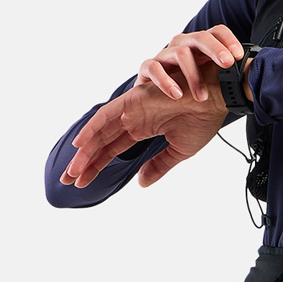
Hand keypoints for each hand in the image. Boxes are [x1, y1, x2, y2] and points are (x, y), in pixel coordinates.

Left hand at [59, 58, 232, 190]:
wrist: (216, 98)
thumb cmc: (203, 118)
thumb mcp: (179, 152)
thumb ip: (159, 167)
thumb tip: (142, 183)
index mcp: (142, 128)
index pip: (112, 151)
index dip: (96, 166)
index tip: (82, 183)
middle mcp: (133, 119)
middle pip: (100, 144)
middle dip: (83, 162)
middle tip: (67, 180)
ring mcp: (131, 109)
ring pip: (99, 132)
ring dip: (84, 151)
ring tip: (71, 171)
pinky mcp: (132, 101)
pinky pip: (106, 115)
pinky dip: (92, 128)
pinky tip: (80, 144)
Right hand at [135, 24, 245, 101]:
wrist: (155, 101)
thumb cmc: (187, 90)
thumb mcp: (209, 82)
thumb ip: (226, 79)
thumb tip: (252, 84)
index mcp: (201, 46)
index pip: (217, 32)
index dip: (229, 40)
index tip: (239, 56)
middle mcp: (183, 45)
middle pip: (200, 38)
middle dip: (216, 49)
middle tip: (228, 64)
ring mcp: (165, 55)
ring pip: (180, 53)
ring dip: (194, 75)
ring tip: (202, 97)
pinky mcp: (148, 68)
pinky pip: (154, 68)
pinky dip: (166, 81)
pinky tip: (177, 94)